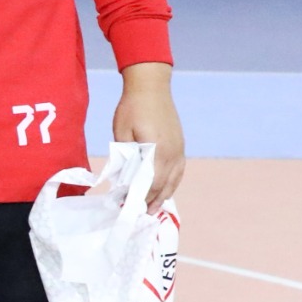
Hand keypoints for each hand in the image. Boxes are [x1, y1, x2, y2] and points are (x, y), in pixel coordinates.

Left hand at [110, 62, 186, 208]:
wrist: (151, 87)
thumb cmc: (131, 108)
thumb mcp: (121, 133)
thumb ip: (125, 157)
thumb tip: (124, 178)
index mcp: (157, 150)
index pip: (151, 182)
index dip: (142, 197)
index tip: (130, 208)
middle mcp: (173, 153)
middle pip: (165, 184)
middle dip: (153, 201)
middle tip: (141, 215)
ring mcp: (179, 149)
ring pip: (175, 179)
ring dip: (164, 195)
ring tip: (153, 208)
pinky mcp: (180, 145)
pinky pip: (179, 170)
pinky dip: (172, 182)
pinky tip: (165, 189)